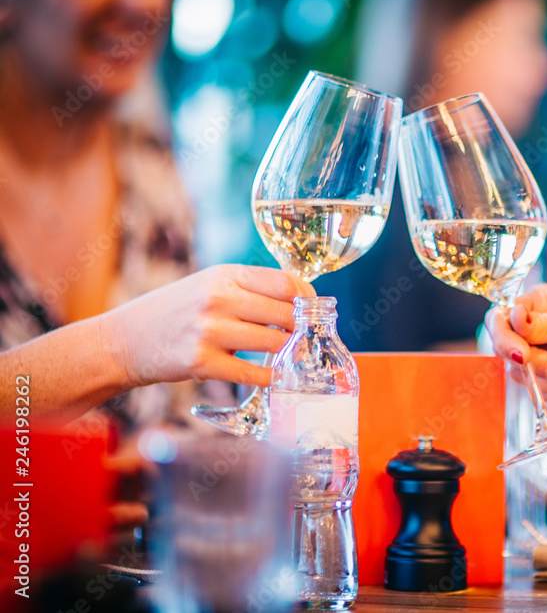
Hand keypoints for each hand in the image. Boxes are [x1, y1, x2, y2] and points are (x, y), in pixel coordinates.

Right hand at [102, 265, 314, 389]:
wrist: (124, 340)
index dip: (308, 297)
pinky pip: (252, 372)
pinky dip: (271, 376)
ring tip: (296, 356)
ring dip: (290, 353)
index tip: (315, 309)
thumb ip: (248, 290)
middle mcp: (218, 298)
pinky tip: (277, 377)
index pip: (284, 282)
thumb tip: (299, 300)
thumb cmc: (175, 312)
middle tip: (311, 338)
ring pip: (273, 342)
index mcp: (224, 275)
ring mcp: (209, 330)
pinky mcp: (201, 362)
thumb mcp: (209, 286)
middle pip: (285, 313)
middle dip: (304, 328)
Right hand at [486, 284, 546, 409]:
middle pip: (505, 348)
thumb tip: (512, 315)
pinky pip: (535, 390)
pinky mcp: (544, 379)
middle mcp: (533, 327)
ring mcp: (538, 355)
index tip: (521, 355)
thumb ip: (542, 325)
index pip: (502, 317)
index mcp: (540, 303)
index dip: (505, 337)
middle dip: (534, 364)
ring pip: (519, 374)